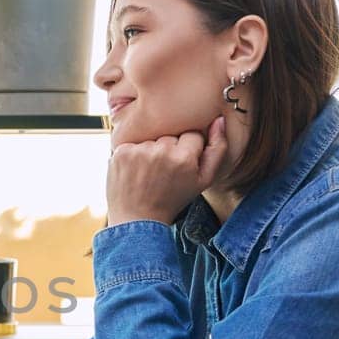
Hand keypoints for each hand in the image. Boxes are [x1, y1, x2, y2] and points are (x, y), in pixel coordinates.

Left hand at [106, 115, 227, 225]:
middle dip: (170, 149)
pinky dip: (134, 154)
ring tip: (149, 173)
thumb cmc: (172, 200)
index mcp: (184, 157)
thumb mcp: (203, 180)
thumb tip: (218, 120)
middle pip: (171, 135)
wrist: (138, 219)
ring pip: (152, 138)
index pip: (193, 134)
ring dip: (151, 151)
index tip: (181, 166)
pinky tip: (136, 171)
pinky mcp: (121, 151)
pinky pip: (134, 142)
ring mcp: (138, 150)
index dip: (188, 150)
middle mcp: (161, 150)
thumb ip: (217, 149)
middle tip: (164, 172)